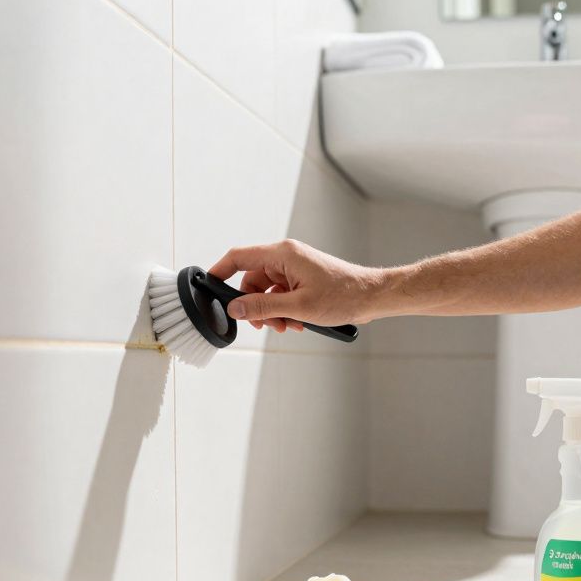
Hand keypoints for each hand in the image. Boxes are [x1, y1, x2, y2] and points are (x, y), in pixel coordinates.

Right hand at [209, 239, 383, 332]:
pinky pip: (281, 294)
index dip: (220, 271)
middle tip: (266, 325)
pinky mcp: (302, 279)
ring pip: (267, 291)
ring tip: (288, 326)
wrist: (372, 297)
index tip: (208, 286)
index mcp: (282, 254)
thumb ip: (262, 308)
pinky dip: (284, 310)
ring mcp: (295, 268)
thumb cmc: (343, 295)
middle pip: (252, 280)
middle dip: (255, 305)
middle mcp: (286, 257)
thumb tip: (234, 309)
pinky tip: (297, 323)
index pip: (239, 256)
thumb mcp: (298, 307)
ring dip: (272, 312)